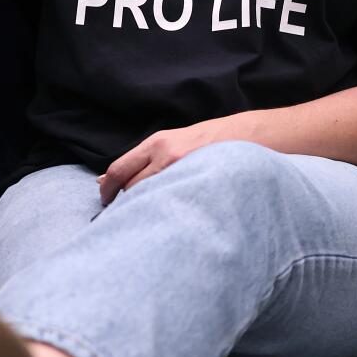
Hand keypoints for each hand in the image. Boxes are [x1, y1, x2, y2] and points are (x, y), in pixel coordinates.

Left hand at [98, 115, 261, 202]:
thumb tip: (108, 179)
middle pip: (130, 187)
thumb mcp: (175, 142)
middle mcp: (165, 155)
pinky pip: (171, 204)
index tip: (106, 202)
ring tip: (149, 218)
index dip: (108, 190)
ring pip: (149, 198)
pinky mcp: (198, 184)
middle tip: (127, 215)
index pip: (119, 170)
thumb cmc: (210, 142)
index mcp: (157, 143)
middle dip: (125, 203)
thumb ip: (145, 159)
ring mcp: (182, 170)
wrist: (249, 137)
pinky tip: (169, 218)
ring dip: (145, 209)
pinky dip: (164, 211)